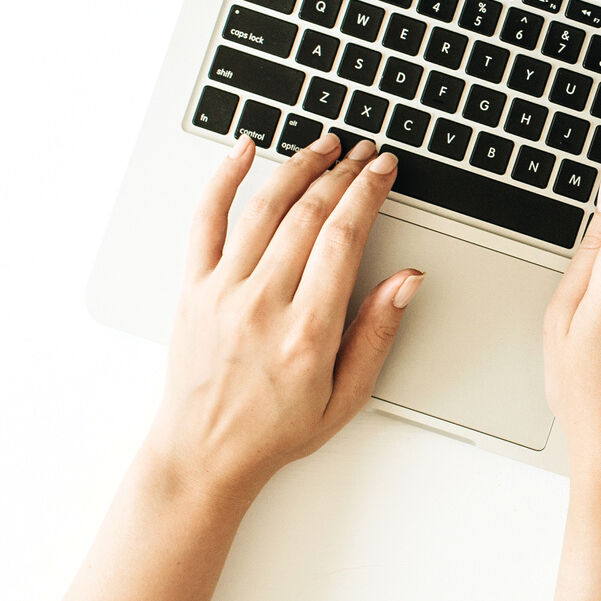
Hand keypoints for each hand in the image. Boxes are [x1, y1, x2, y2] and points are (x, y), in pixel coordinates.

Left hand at [141, 133, 422, 508]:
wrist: (204, 454)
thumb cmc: (274, 431)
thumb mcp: (345, 397)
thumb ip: (377, 333)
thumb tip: (407, 281)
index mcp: (306, 331)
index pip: (344, 237)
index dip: (368, 192)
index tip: (384, 170)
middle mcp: (262, 303)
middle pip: (309, 213)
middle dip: (343, 173)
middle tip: (364, 154)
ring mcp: (223, 291)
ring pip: (264, 206)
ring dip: (298, 166)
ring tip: (324, 146)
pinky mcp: (193, 288)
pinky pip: (205, 220)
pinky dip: (222, 179)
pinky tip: (243, 150)